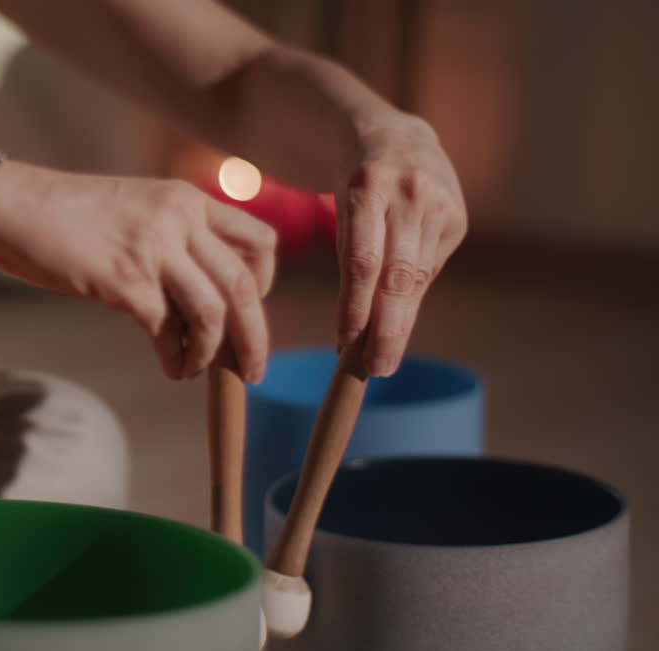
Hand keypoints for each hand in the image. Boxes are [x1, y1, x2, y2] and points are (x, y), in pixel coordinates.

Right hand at [0, 161, 276, 381]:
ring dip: (213, 353)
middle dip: (255, 336)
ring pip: (215, 311)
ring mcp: (154, 247)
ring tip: (196, 370)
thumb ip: (172, 239)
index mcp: (187, 198)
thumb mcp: (134, 211)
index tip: (247, 310)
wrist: (10, 204)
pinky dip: (177, 358)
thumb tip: (199, 299)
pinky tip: (170, 368)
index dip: (265, 284)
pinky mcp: (125, 279)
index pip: (261, 241)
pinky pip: (170, 330)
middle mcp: (179, 218)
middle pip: (246, 285)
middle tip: (255, 370)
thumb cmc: (63, 215)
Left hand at [335, 116, 466, 375]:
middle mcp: (411, 193)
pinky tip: (399, 324)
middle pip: (397, 275)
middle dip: (386, 328)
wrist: (399, 134)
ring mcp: (440, 204)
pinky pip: (429, 269)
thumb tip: (354, 327)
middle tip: (374, 369)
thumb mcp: (340, 201)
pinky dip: (411, 300)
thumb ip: (350, 254)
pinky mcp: (457, 217)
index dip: (355, 307)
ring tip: (382, 358)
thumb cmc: (357, 178)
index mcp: (371, 184)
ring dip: (399, 323)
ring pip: (416, 278)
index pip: (363, 260)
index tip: (344, 344)